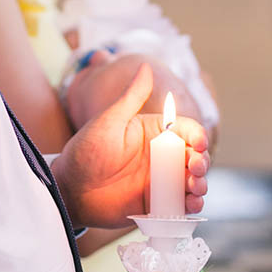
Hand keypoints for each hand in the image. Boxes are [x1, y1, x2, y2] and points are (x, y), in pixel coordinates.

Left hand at [51, 64, 209, 227]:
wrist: (69, 190)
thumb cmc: (85, 151)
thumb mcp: (109, 121)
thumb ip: (132, 96)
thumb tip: (145, 65)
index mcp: (154, 132)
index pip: (186, 130)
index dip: (198, 136)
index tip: (198, 144)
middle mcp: (161, 156)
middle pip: (195, 157)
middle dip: (202, 162)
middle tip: (196, 169)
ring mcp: (160, 181)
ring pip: (193, 181)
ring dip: (201, 184)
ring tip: (195, 188)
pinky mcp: (156, 205)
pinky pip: (181, 205)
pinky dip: (192, 206)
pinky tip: (191, 205)